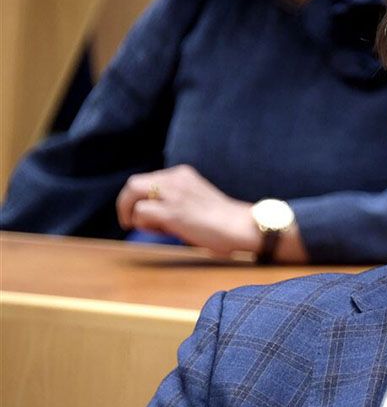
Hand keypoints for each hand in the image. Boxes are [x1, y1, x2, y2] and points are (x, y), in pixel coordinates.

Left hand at [116, 165, 260, 257]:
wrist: (240, 227)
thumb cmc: (223, 221)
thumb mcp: (197, 199)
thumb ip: (176, 199)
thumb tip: (150, 213)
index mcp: (182, 174)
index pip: (148, 180)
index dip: (139, 198)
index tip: (143, 213)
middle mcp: (175, 179)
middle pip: (134, 184)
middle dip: (125, 203)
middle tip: (128, 222)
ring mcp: (173, 194)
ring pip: (133, 194)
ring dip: (132, 213)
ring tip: (145, 227)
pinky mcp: (172, 212)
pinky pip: (141, 213)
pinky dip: (144, 224)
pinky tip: (162, 231)